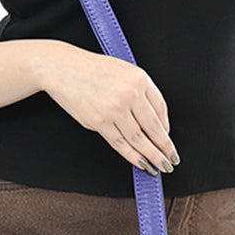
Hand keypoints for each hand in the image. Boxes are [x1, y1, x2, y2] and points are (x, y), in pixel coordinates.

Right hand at [37, 40, 178, 175]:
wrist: (62, 67)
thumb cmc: (92, 69)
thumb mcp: (124, 71)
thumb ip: (140, 92)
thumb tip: (153, 122)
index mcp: (140, 78)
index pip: (161, 108)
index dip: (166, 128)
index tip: (168, 140)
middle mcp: (130, 93)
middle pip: (153, 127)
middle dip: (164, 148)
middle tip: (171, 160)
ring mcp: (114, 109)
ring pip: (139, 139)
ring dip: (152, 156)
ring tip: (160, 166)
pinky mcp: (99, 121)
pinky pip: (120, 144)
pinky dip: (132, 156)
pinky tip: (141, 163)